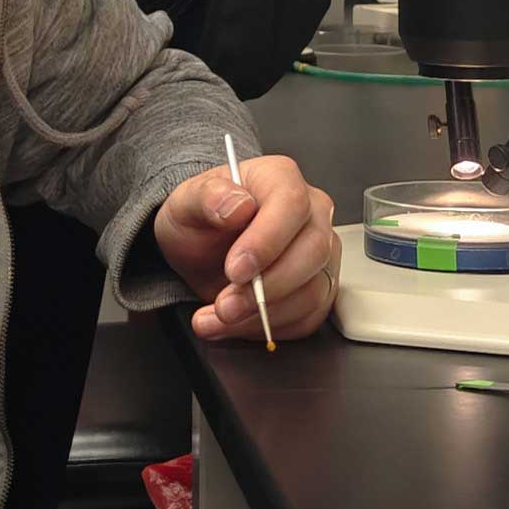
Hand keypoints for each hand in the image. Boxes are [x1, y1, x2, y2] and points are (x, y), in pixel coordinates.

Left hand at [153, 154, 339, 343]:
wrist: (203, 249)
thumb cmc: (203, 218)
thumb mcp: (187, 203)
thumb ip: (206, 197)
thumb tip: (236, 205)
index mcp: (281, 179)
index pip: (291, 205)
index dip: (266, 241)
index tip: (234, 269)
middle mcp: (311, 213)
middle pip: (313, 251)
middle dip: (266, 288)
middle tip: (225, 304)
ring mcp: (321, 253)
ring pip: (313, 291)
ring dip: (263, 315)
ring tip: (219, 316)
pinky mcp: (319, 289)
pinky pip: (307, 318)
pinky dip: (268, 328)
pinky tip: (234, 324)